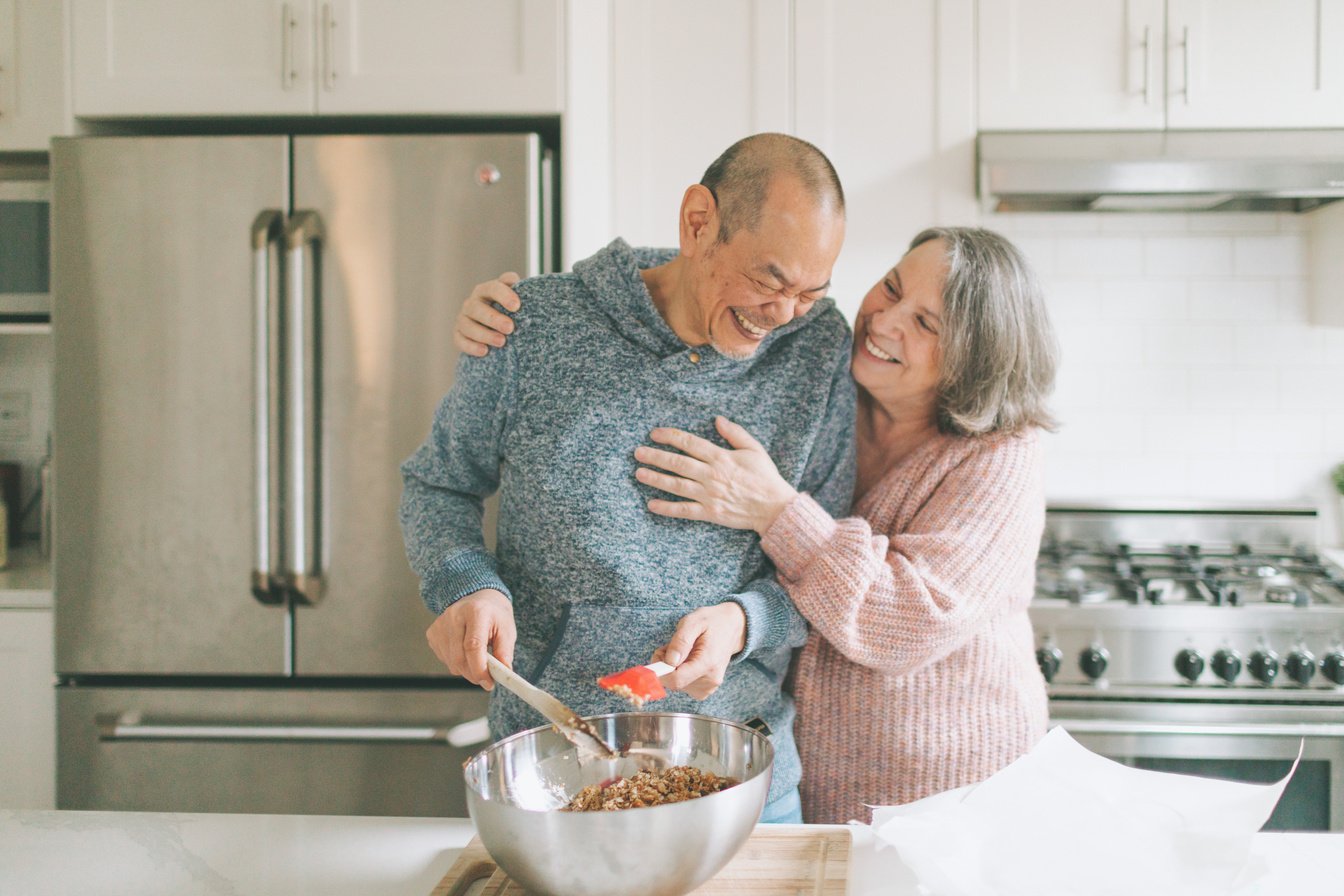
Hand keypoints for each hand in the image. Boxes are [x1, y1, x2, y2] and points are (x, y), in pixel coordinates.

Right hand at [425, 589, 515, 689]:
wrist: (478, 598)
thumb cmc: (494, 615)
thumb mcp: (507, 629)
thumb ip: (505, 652)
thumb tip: (503, 673)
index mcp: (476, 612)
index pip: (473, 645)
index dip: (480, 669)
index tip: (488, 683)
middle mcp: (454, 616)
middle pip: (459, 658)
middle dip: (474, 674)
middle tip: (486, 677)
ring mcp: (440, 624)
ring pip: (451, 662)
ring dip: (466, 669)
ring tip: (478, 657)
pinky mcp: (432, 633)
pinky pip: (444, 658)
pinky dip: (456, 662)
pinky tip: (464, 650)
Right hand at [453, 272, 521, 356]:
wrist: (498, 328)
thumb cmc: (511, 311)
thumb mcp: (517, 299)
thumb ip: (522, 292)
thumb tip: (527, 290)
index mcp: (486, 290)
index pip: (493, 288)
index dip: (504, 296)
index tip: (517, 306)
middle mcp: (472, 303)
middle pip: (477, 308)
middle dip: (493, 318)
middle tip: (510, 328)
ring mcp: (463, 319)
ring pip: (467, 325)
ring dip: (484, 334)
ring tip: (501, 342)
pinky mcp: (459, 335)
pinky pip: (460, 340)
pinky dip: (471, 346)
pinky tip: (484, 351)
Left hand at [634, 416, 797, 534]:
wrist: (774, 507)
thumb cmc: (765, 477)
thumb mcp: (754, 449)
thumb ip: (735, 433)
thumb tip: (717, 419)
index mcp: (721, 458)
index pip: (690, 443)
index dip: (670, 437)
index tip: (654, 434)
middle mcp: (712, 475)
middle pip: (678, 463)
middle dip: (656, 456)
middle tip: (638, 452)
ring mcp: (709, 495)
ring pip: (677, 485)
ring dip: (656, 478)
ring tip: (639, 473)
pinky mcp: (710, 513)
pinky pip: (684, 510)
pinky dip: (667, 508)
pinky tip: (651, 504)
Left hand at [652, 602, 746, 699]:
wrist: (733, 627)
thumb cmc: (712, 622)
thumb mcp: (694, 621)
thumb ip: (681, 641)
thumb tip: (669, 661)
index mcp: (708, 662)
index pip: (676, 680)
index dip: (660, 671)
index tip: (659, 654)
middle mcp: (711, 679)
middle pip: (674, 683)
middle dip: (666, 666)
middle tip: (671, 647)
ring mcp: (710, 686)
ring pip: (678, 685)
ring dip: (672, 669)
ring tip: (682, 651)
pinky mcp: (707, 689)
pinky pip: (685, 686)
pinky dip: (680, 674)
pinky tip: (687, 661)